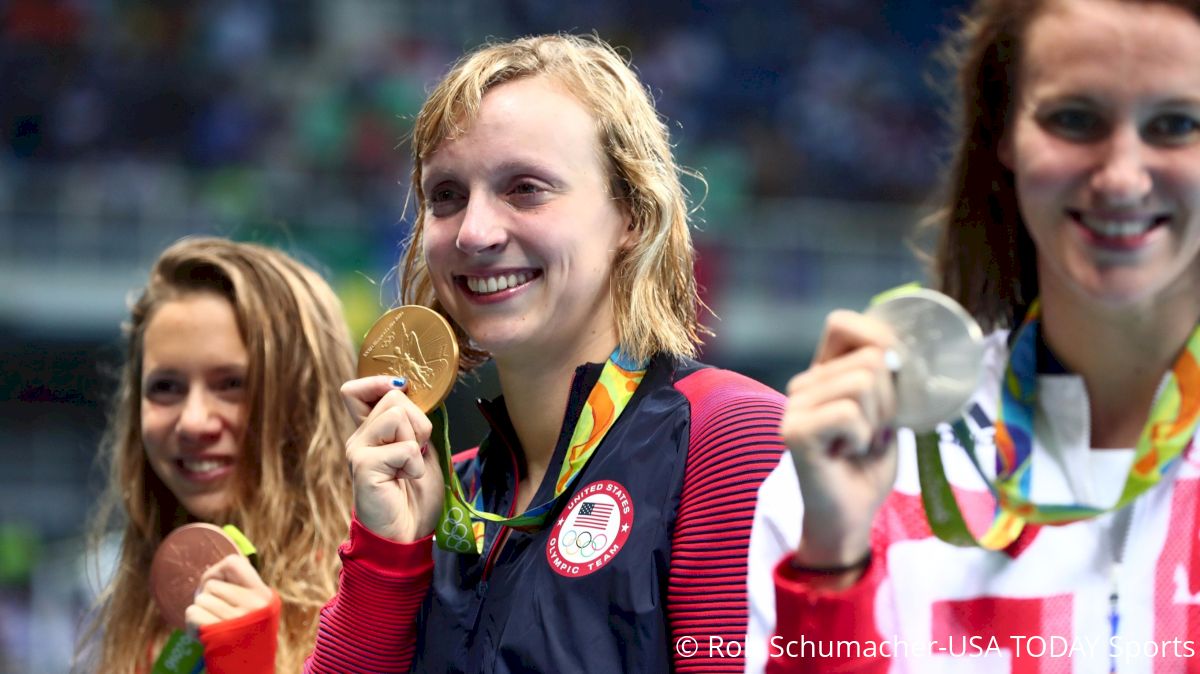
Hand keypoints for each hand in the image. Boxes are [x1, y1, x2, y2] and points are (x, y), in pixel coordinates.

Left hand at [185, 554, 271, 635]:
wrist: (249, 670)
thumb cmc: (249, 636)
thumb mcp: (259, 609)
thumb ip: (244, 589)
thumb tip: (216, 572)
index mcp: (264, 596)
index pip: (234, 563)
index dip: (218, 570)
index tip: (216, 583)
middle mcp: (253, 606)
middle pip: (211, 585)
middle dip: (209, 598)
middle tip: (217, 614)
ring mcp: (235, 620)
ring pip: (200, 600)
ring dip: (201, 612)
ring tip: (214, 626)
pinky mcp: (216, 633)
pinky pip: (192, 613)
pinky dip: (193, 623)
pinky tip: (204, 634)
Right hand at [341, 376, 442, 542]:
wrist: (405, 537)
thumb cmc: (413, 498)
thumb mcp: (420, 452)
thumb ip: (414, 426)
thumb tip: (415, 397)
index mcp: (370, 432)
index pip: (355, 390)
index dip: (380, 383)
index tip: (402, 400)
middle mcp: (359, 438)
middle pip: (392, 397)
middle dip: (418, 421)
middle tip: (415, 452)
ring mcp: (358, 450)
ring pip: (397, 414)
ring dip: (416, 441)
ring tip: (409, 466)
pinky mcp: (364, 466)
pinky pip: (402, 447)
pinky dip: (414, 464)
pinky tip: (406, 479)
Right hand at [781, 310, 898, 571]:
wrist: (848, 518)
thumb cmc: (866, 468)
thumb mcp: (887, 414)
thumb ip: (888, 380)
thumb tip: (897, 355)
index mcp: (823, 374)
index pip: (842, 324)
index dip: (877, 340)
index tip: (892, 380)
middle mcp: (803, 383)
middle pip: (869, 359)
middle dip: (889, 401)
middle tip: (871, 433)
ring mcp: (794, 406)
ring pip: (862, 383)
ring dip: (876, 422)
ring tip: (859, 444)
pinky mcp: (795, 431)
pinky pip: (849, 414)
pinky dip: (862, 438)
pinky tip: (847, 455)